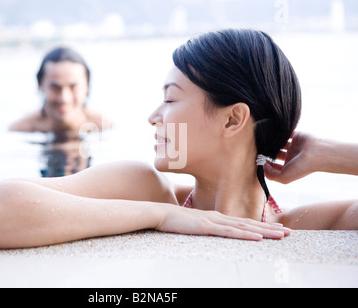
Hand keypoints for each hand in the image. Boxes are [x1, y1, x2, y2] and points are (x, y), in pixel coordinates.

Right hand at [155, 206, 290, 240]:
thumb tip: (213, 232)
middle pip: (249, 224)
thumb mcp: (194, 225)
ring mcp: (214, 221)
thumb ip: (205, 227)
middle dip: (270, 229)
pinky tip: (258, 237)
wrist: (160, 213)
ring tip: (281, 236)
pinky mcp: (207, 227)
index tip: (277, 230)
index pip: (244, 222)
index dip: (261, 226)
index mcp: (217, 217)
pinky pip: (229, 232)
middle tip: (289, 233)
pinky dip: (246, 234)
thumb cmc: (175, 220)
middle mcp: (220, 217)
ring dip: (264, 232)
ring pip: (244, 227)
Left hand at [264, 132, 318, 183]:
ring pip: (279, 143)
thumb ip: (271, 175)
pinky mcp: (295, 136)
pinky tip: (273, 134)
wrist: (316, 153)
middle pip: (275, 154)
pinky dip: (279, 133)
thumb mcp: (284, 178)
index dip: (266, 165)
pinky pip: (285, 133)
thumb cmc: (301, 167)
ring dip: (272, 142)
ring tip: (264, 142)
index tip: (260, 161)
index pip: (273, 166)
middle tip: (260, 150)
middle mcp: (290, 156)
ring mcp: (293, 146)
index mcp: (288, 166)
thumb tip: (263, 166)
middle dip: (267, 152)